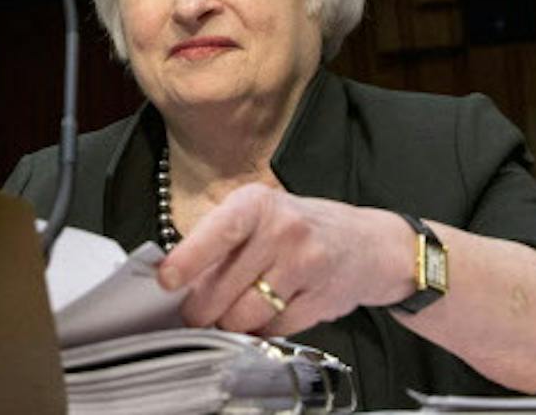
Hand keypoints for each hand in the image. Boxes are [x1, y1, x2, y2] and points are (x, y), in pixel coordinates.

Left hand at [158, 186, 413, 336]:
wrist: (369, 244)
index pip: (217, 233)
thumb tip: (175, 277)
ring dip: (231, 324)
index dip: (187, 261)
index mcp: (257, 204)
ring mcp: (305, 266)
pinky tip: (268, 313)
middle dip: (202, 310)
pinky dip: (262, 331)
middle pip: (224, 289)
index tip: (166, 282)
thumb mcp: (258, 215)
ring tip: (234, 312)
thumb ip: (217, 239)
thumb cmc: (300, 229)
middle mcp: (283, 231)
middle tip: (195, 313)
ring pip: (246, 317)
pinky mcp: (321, 300)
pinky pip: (273, 330)